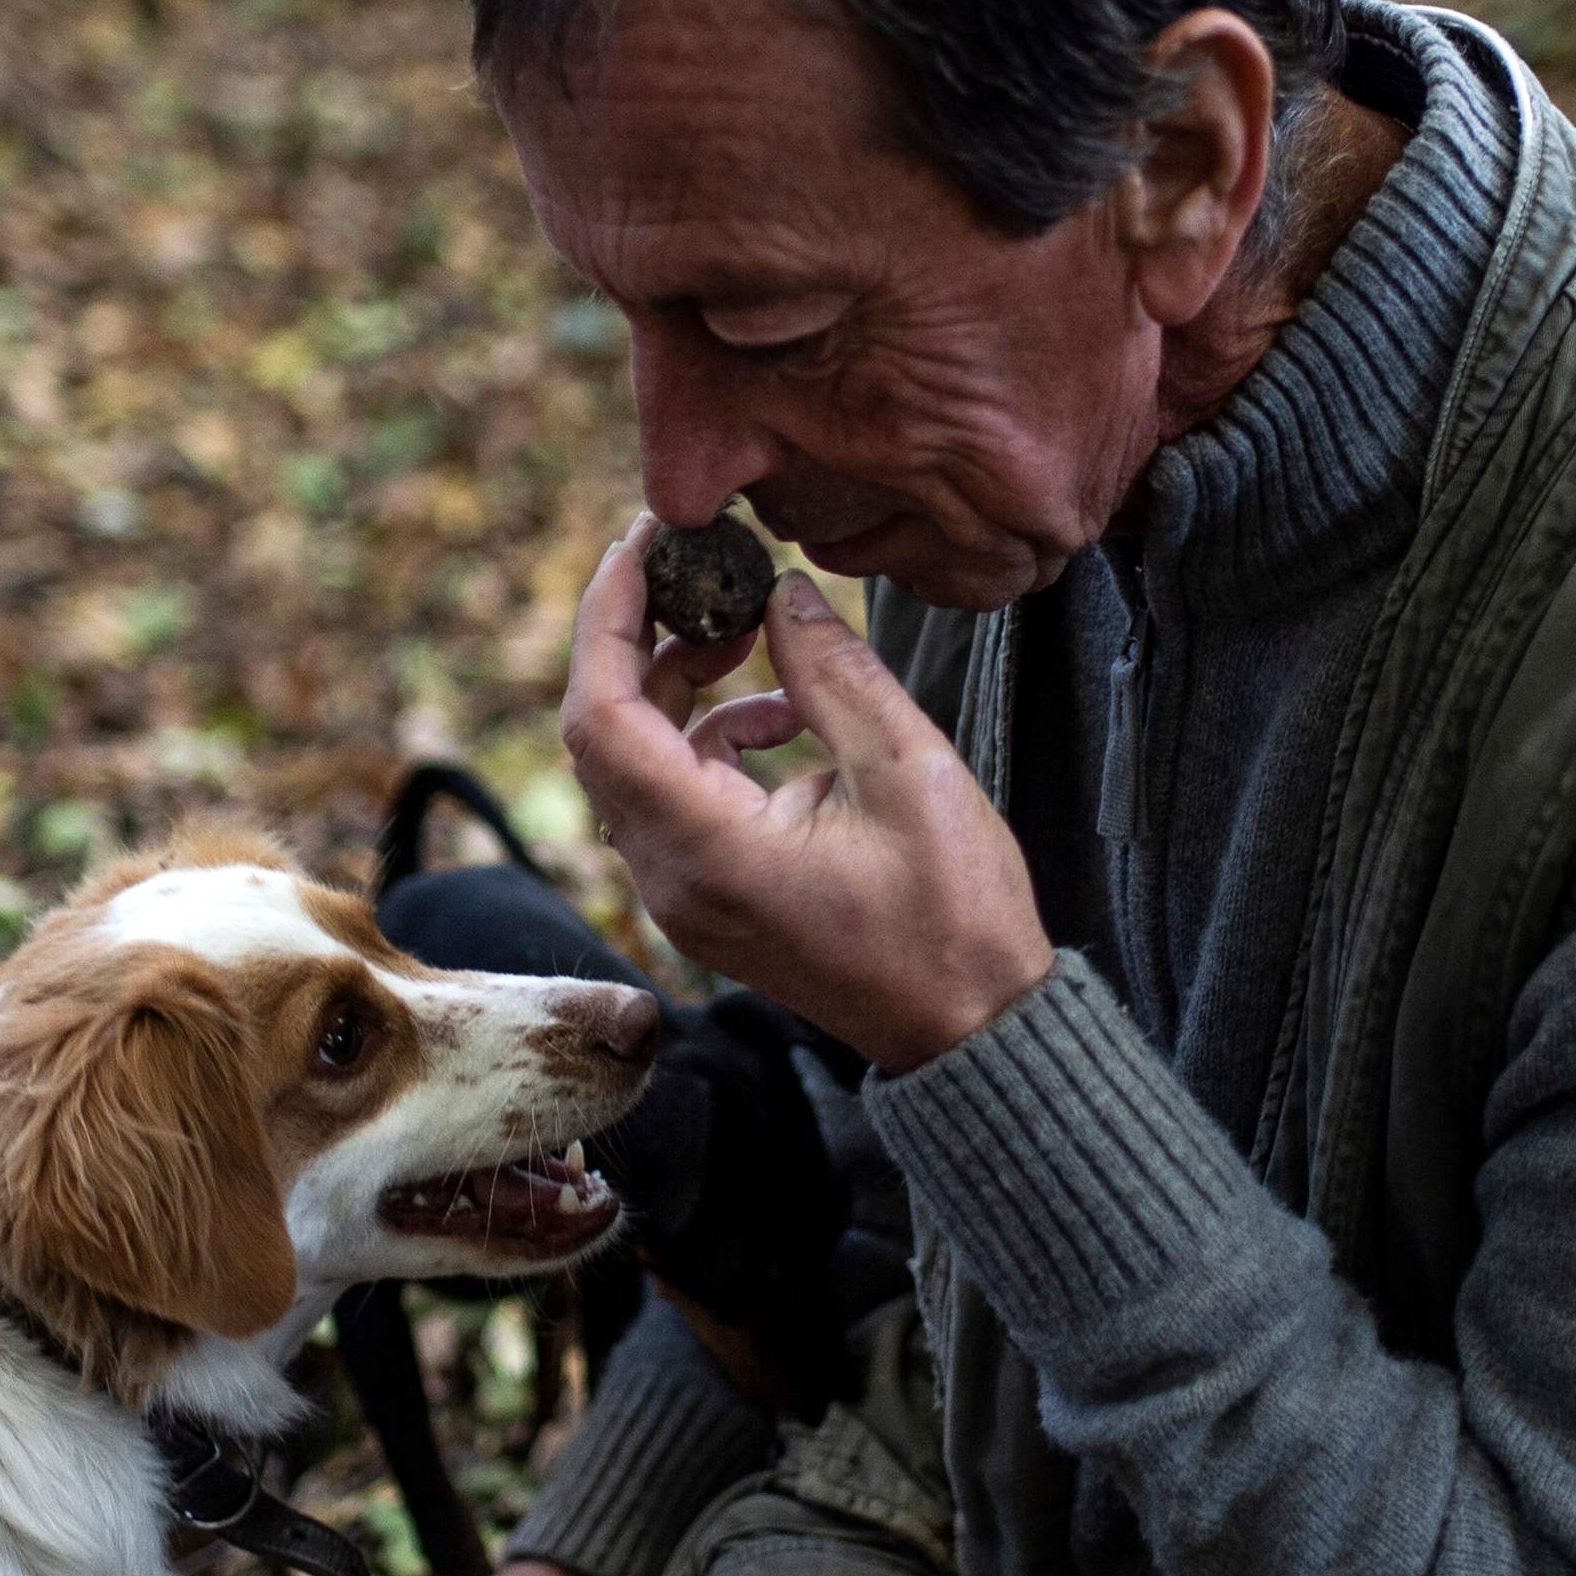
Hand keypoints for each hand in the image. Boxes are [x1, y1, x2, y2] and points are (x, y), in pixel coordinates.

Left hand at [560, 519, 1052, 1073]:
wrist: (973, 1028)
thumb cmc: (954, 915)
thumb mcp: (907, 770)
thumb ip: (832, 672)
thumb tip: (777, 589)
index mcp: (707, 850)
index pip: (602, 716)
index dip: (607, 619)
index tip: (642, 546)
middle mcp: (672, 879)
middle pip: (604, 735)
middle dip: (639, 641)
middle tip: (696, 572)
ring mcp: (684, 895)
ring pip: (636, 763)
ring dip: (677, 688)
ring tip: (749, 636)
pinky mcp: (709, 896)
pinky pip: (674, 797)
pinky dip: (709, 739)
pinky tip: (782, 717)